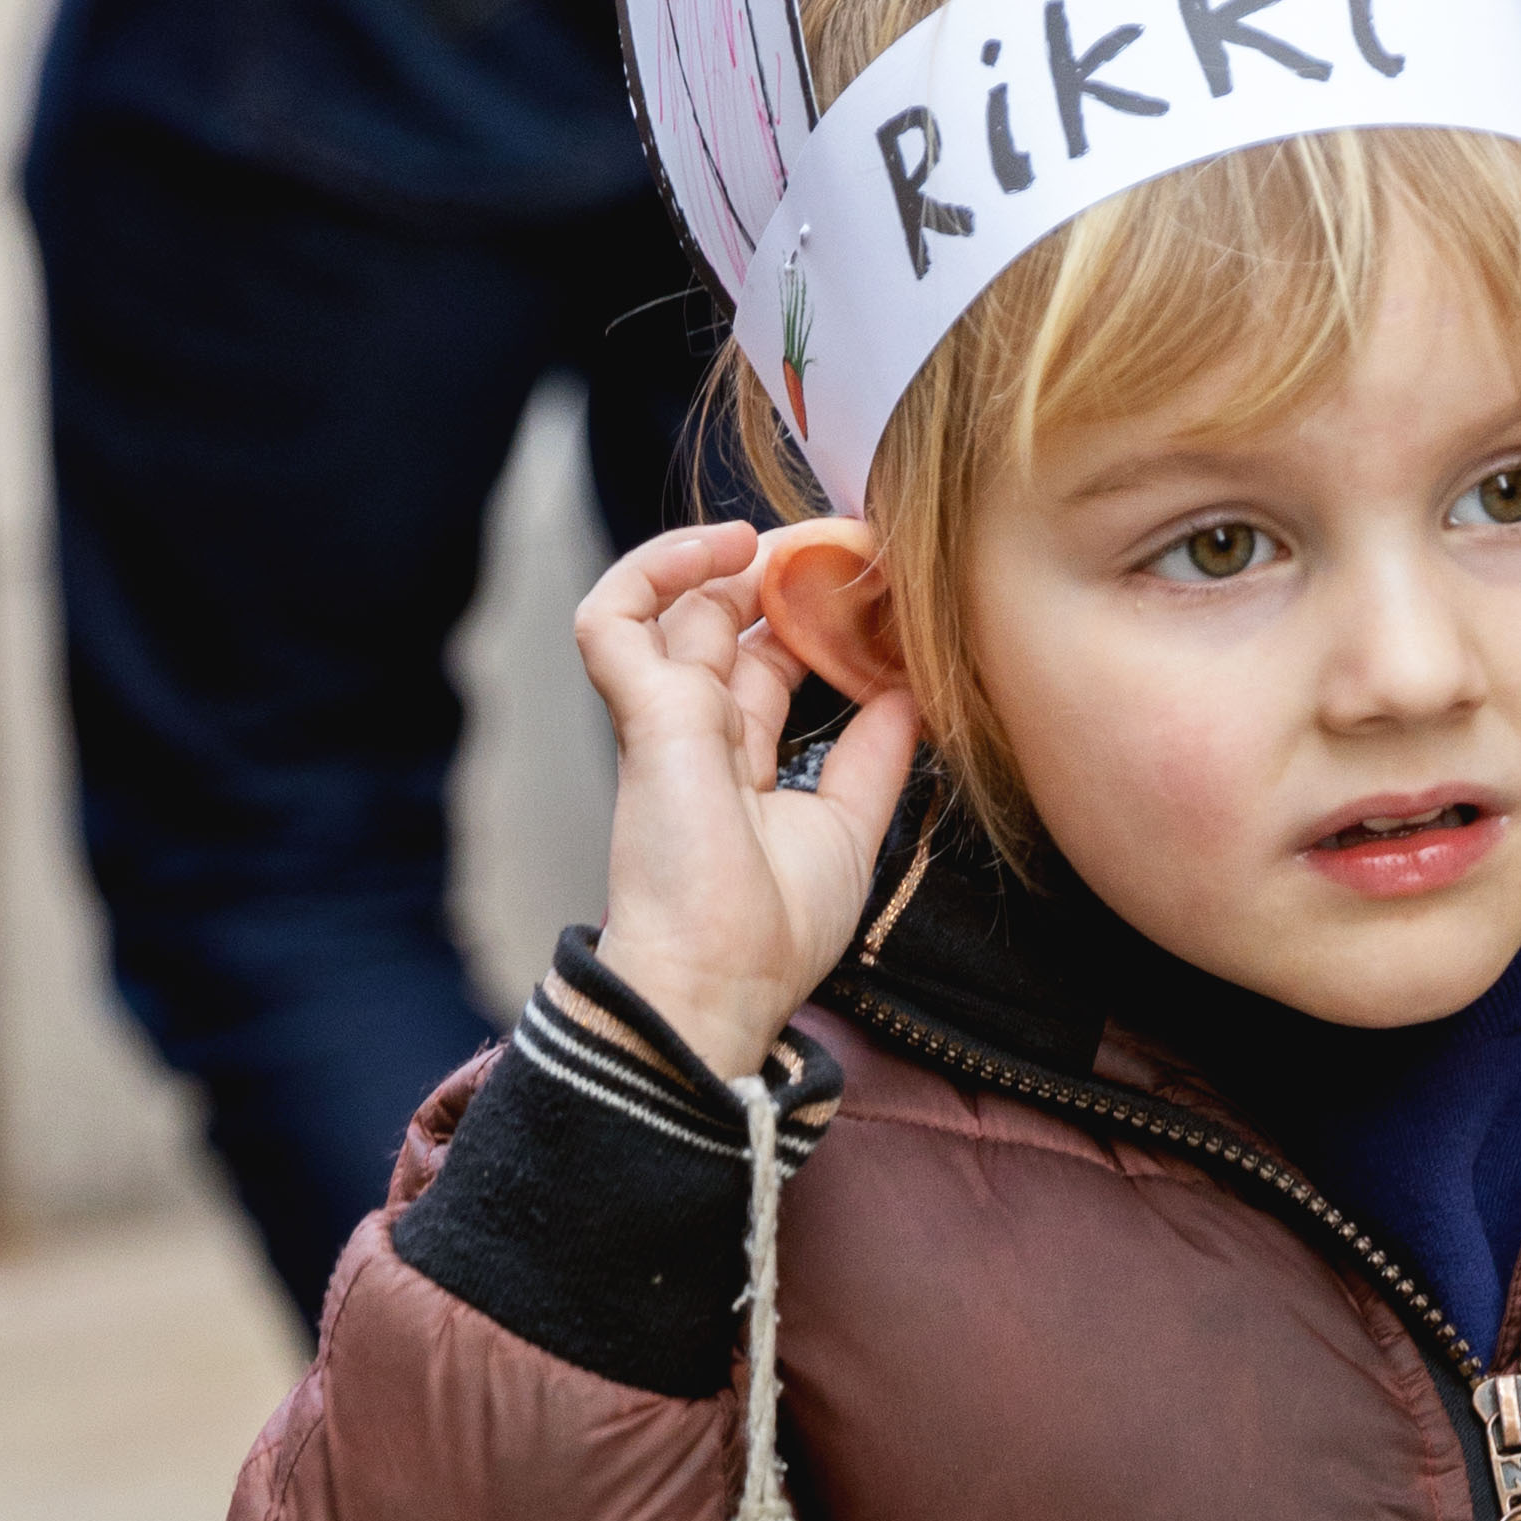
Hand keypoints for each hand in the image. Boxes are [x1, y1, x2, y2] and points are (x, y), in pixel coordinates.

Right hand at [578, 520, 919, 1078]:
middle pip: (728, 621)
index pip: (769, 661)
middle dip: (783, 572)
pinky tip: (722, 551)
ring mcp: (663, 718)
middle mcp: (698, 731)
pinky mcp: (640, 714)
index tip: (871, 584)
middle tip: (845, 540)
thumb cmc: (774, 931)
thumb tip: (908, 690)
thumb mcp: (852, 829)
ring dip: (725, 557)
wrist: (719, 981)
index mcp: (740, 759)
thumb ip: (875, 757)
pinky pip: (612, 617)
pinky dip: (654, 569)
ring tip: (785, 538)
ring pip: (672, 604)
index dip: (812, 616)